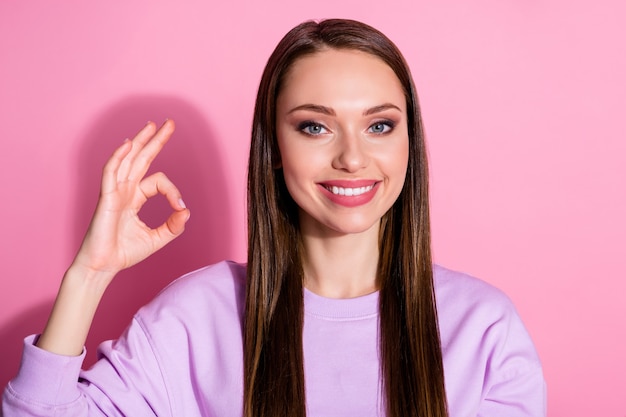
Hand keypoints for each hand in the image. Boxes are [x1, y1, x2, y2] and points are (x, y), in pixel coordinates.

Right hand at [71, 120, 189, 281]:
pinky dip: (119, 157)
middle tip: (169, 123)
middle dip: (155, 140)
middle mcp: (124, 190)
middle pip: (141, 158)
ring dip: (140, 140)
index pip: (157, 181)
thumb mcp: (157, 238)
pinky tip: (129, 144)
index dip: (173, 190)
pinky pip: (111, 172)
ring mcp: (114, 192)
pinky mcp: (105, 198)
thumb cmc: (124, 253)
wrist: (102, 266)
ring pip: (127, 159)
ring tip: (152, 125)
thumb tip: (187, 211)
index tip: (180, 207)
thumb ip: (174, 226)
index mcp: (135, 198)